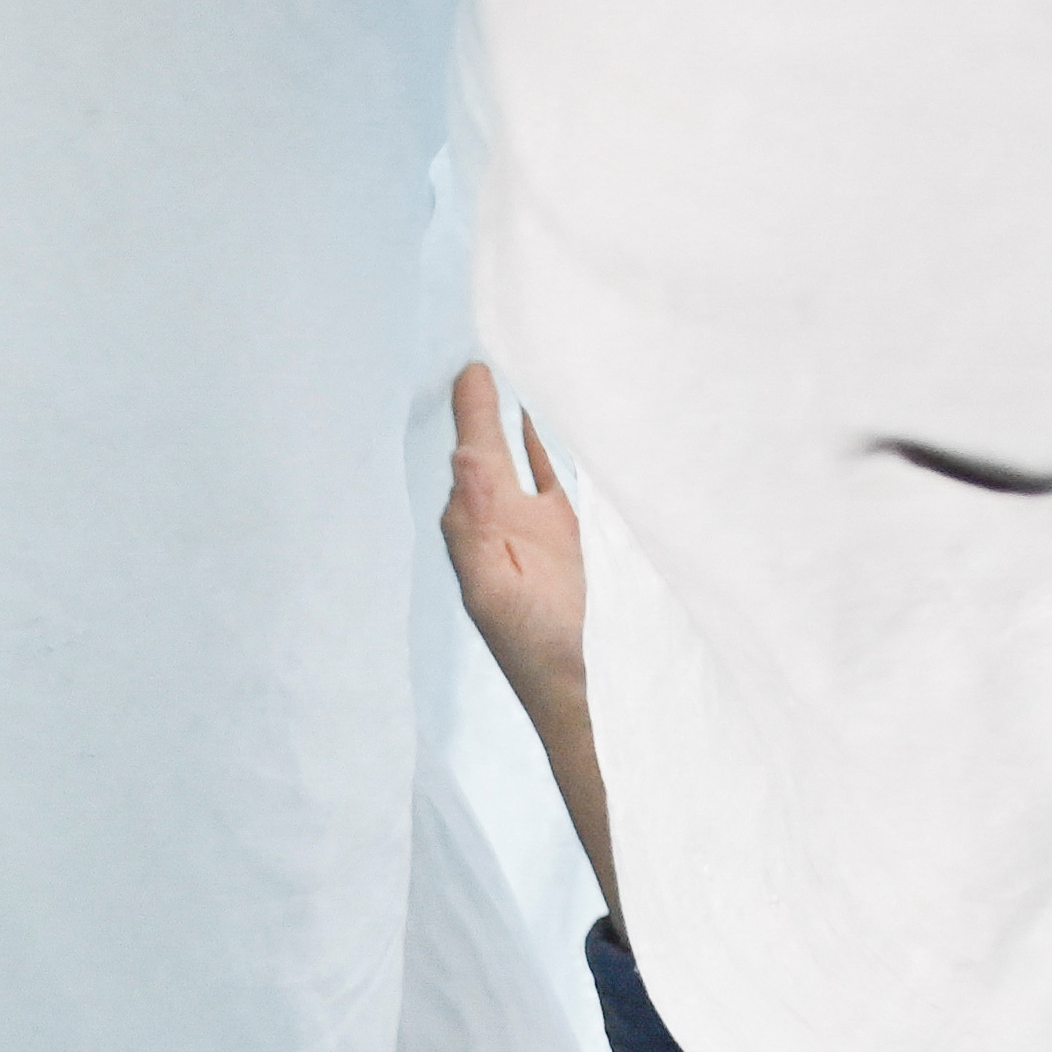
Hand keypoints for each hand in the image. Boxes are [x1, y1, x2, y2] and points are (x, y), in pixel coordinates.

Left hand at [446, 360, 613, 900]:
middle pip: (492, 454)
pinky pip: (559, 482)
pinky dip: (549, 450)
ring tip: (509, 373)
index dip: (472, 417)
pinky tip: (542, 421)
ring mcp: (542, 533)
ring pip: (527, 462)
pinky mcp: (578, 541)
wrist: (590, 692)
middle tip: (481, 359)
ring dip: (516, 423)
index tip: (473, 369)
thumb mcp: (498, 589)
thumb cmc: (540, 652)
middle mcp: (506, 530)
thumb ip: (478, 525)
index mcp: (481, 537)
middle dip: (486, 410)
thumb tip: (462, 459)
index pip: (473, 463)